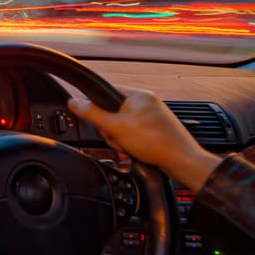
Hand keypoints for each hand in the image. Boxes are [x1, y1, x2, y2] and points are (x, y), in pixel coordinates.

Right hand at [67, 86, 221, 191]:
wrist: (181, 161)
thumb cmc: (155, 141)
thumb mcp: (116, 127)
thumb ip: (92, 114)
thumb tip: (74, 102)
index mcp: (138, 95)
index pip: (106, 93)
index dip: (97, 108)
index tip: (98, 122)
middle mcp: (145, 103)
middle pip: (112, 112)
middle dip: (111, 130)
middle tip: (117, 138)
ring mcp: (151, 117)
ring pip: (122, 126)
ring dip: (119, 139)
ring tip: (128, 147)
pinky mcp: (155, 131)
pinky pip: (133, 134)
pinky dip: (130, 144)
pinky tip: (134, 151)